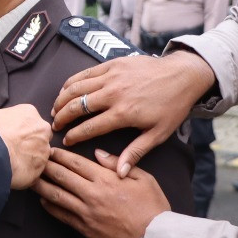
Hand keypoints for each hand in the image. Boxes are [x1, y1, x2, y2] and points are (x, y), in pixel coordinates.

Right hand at [0, 105, 51, 188]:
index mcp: (30, 113)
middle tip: (15, 149)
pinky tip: (14, 170)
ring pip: (39, 154)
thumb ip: (10, 118)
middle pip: (40, 137)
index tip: (15, 136)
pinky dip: (26, 171)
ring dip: (29, 158)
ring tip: (12, 161)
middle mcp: (42, 129)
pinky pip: (34, 170)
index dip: (23, 130)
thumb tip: (7, 124)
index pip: (32, 121)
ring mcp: (44, 149)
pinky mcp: (41, 167)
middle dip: (31, 143)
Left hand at [33, 148, 168, 237]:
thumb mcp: (143, 178)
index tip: (50, 150)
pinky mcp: (85, 229)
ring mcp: (86, 213)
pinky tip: (42, 200)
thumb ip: (118, 163)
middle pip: (61, 176)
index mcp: (106, 179)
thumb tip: (98, 153)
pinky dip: (50, 207)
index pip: (76, 163)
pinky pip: (62, 216)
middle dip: (46, 166)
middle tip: (35, 160)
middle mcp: (92, 194)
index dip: (60, 155)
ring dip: (41, 185)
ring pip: (57, 196)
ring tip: (30, 178)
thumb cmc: (153, 206)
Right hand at [51, 50, 215, 170]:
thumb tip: (119, 173)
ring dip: (62, 99)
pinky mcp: (112, 64)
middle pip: (76, 107)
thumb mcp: (158, 134)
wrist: (183, 75)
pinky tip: (66, 90)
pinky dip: (71, 82)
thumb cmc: (172, 106)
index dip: (73, 136)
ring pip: (76, 88)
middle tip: (54, 126)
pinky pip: (85, 73)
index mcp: (123, 113)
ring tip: (54, 109)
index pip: (88, 127)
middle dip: (61, 118)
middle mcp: (113, 93)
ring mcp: (111, 76)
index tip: (66, 142)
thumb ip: (135, 152)